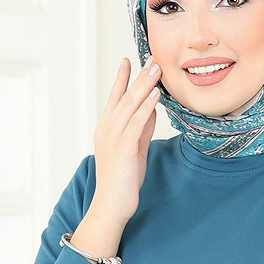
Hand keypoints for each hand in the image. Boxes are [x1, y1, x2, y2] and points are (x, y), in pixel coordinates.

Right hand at [91, 54, 161, 228]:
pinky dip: (146, 106)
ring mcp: (113, 137)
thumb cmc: (123, 180)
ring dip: (144, 85)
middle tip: (151, 57)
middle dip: (138, 76)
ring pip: (130, 105)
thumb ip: (141, 128)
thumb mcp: (135, 149)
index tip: (129, 60)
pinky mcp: (123, 148)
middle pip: (124, 96)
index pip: (115, 98)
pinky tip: (155, 94)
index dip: (122, 78)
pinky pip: (136, 122)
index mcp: (107, 128)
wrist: (112, 205)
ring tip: (156, 68)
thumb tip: (151, 108)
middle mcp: (106, 129)